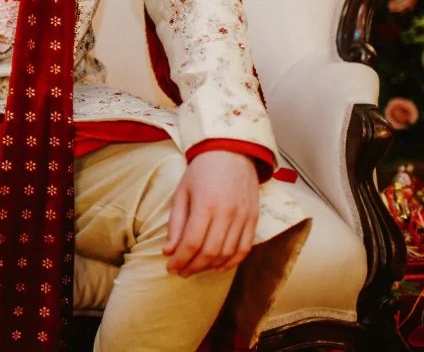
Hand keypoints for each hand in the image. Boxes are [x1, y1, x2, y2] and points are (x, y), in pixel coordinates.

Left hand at [163, 151, 258, 276]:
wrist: (231, 152)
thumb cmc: (201, 171)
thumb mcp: (182, 192)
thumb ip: (176, 223)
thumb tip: (169, 251)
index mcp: (205, 204)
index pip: (192, 242)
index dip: (180, 259)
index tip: (170, 267)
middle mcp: (227, 213)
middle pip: (210, 252)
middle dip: (193, 266)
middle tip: (181, 271)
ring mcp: (243, 217)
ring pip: (227, 253)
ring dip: (210, 267)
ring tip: (195, 269)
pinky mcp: (254, 219)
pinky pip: (245, 248)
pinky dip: (232, 262)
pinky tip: (218, 267)